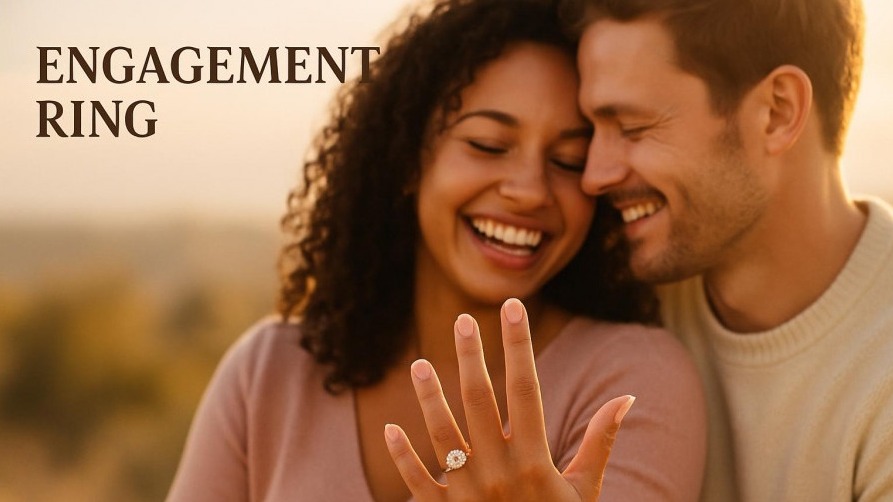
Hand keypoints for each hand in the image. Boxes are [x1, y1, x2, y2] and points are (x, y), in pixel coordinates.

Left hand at [383, 298, 634, 500]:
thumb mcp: (585, 491)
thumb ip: (600, 443)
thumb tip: (628, 399)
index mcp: (536, 461)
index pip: (526, 389)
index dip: (518, 345)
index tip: (513, 309)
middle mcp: (499, 473)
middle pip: (480, 402)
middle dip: (472, 358)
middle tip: (463, 321)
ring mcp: (469, 495)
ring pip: (443, 437)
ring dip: (430, 399)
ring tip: (419, 364)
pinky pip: (419, 483)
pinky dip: (402, 457)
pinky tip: (391, 428)